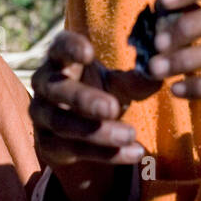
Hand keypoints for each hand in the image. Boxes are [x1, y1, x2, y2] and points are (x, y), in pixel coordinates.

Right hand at [30, 31, 159, 174]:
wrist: (80, 127)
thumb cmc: (99, 89)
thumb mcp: (117, 83)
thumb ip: (135, 80)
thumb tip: (158, 75)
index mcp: (60, 59)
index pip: (59, 47)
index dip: (71, 48)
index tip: (89, 53)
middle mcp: (45, 84)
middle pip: (60, 90)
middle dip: (85, 100)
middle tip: (113, 108)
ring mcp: (42, 115)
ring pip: (65, 124)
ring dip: (99, 132)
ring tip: (131, 135)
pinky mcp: (47, 145)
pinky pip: (75, 150)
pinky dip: (106, 153)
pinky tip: (133, 153)